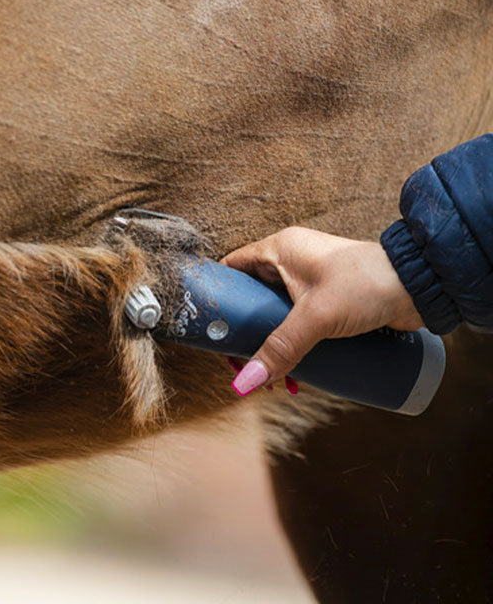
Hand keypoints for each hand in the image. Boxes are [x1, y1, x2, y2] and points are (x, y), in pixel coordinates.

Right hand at [221, 226, 423, 395]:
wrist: (420, 285)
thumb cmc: (368, 284)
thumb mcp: (317, 317)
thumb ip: (281, 348)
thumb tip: (246, 382)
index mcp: (280, 248)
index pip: (233, 266)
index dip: (220, 295)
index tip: (211, 326)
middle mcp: (291, 261)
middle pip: (253, 297)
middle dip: (248, 334)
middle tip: (245, 364)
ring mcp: (311, 280)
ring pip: (276, 314)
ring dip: (272, 345)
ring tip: (275, 378)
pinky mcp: (329, 298)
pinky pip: (299, 322)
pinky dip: (294, 345)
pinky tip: (298, 372)